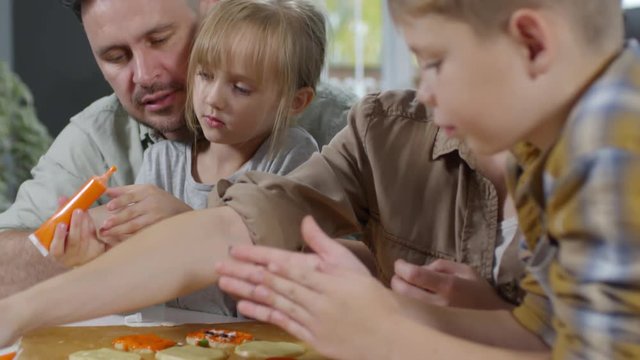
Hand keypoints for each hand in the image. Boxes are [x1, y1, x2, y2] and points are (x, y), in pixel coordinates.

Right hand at [49, 209, 106, 267]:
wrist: (79, 257)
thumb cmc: (65, 242)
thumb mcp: (58, 234)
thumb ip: (61, 218)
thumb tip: (63, 198)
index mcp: (58, 253)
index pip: (57, 248)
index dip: (59, 237)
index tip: (61, 224)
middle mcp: (71, 255)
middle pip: (74, 241)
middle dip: (76, 225)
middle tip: (77, 211)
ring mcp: (85, 254)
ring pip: (86, 237)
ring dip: (85, 222)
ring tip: (83, 210)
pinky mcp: (97, 250)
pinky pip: (96, 237)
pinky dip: (92, 225)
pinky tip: (89, 216)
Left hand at [99, 185, 191, 239]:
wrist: (180, 210)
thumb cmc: (157, 198)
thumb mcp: (144, 190)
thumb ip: (125, 190)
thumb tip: (105, 191)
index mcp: (147, 191)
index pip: (130, 196)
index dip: (119, 202)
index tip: (108, 207)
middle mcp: (151, 203)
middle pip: (131, 212)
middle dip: (116, 220)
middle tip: (104, 226)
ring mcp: (155, 217)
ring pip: (135, 225)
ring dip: (119, 230)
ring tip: (107, 234)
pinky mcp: (156, 227)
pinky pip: (140, 233)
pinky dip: (129, 236)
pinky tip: (119, 240)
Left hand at [217, 217, 396, 359]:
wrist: (387, 333)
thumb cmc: (369, 294)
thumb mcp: (349, 262)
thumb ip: (323, 243)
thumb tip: (305, 220)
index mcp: (322, 275)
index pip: (284, 262)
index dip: (258, 255)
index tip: (237, 249)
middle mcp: (313, 296)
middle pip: (272, 281)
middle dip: (244, 271)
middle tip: (219, 264)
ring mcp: (310, 318)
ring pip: (272, 300)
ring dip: (246, 290)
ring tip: (224, 282)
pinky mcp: (310, 336)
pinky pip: (280, 321)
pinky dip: (261, 312)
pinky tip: (243, 305)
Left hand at [391, 259, 509, 309]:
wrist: (493, 319)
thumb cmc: (479, 290)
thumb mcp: (465, 270)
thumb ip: (441, 265)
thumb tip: (420, 268)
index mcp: (448, 286)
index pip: (415, 275)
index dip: (402, 268)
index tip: (399, 263)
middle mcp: (438, 303)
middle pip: (403, 291)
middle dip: (396, 280)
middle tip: (400, 274)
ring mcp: (434, 317)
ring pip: (404, 303)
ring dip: (399, 292)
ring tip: (406, 285)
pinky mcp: (432, 325)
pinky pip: (411, 312)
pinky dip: (406, 303)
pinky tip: (411, 297)